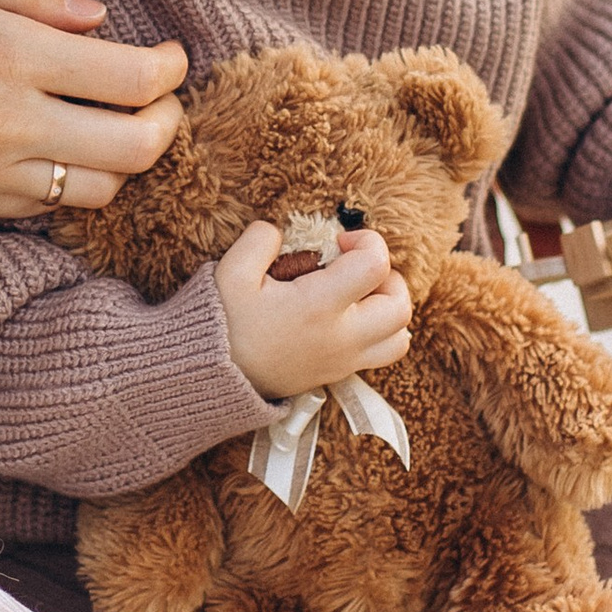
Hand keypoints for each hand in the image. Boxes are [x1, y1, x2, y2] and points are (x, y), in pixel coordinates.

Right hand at [0, 0, 188, 219]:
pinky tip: (55, 149)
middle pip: (137, 146)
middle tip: (157, 97)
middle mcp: (9, 122)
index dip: (170, 68)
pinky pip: (46, 207)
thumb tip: (95, 18)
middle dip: (165, 122)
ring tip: (109, 125)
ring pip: (100, 188)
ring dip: (122, 159)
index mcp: (9, 54)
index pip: (134, 78)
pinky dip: (69, 183)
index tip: (168, 54)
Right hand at [214, 223, 412, 402]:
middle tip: (356, 266)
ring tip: (360, 295)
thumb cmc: (223, 325)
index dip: (367, 241)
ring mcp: (342, 361)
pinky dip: (379, 334)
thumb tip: (279, 232)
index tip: (339, 241)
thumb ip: (259, 240)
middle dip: (387, 277)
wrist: (212, 379)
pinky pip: (381, 356)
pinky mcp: (336, 375)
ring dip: (390, 310)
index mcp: (319, 306)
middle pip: (400, 306)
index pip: (376, 265)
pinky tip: (347, 318)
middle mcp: (341, 337)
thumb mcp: (231, 272)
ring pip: (399, 338)